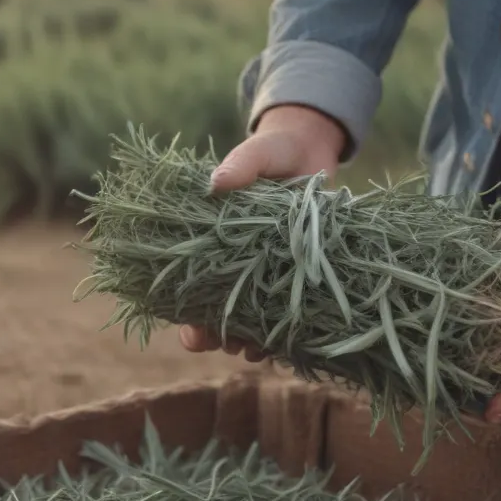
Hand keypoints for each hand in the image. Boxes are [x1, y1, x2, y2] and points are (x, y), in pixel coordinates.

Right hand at [179, 105, 345, 356]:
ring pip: (252, 319)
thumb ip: (240, 166)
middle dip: (215, 336)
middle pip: (218, 311)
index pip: (191, 284)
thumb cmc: (275, 151)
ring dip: (249, 339)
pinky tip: (284, 345)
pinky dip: (284, 331)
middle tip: (220, 345)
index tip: (188, 332)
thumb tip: (216, 184)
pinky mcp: (300, 271)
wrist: (313, 150)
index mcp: (214, 239)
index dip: (186, 314)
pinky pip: (289, 310)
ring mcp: (269, 270)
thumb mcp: (257, 152)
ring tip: (251, 350)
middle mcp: (238, 261)